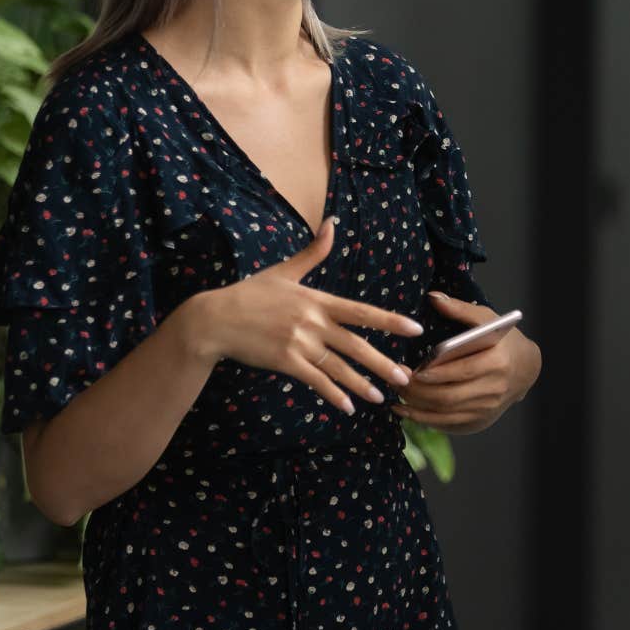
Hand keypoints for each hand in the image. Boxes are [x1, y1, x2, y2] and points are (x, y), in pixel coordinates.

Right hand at [175, 218, 420, 414]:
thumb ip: (314, 252)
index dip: (389, 320)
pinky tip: (348, 407)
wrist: (215, 319)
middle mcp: (313, 322)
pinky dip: (333, 394)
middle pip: (356, 345)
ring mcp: (299, 343)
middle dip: (383, 363)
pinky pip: (316, 381)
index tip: (415, 329)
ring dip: (361, 384)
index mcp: (317, 300)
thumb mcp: (284, 271)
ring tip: (380, 397)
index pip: (361, 312)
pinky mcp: (285, 362)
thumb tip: (333, 222)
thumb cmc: (250, 294)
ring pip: (339, 367)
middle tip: (406, 377)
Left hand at [391, 292, 540, 433]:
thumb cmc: (504, 341)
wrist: (526, 369)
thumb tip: (432, 297)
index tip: (409, 371)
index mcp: (497, 362)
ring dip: (417, 408)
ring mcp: (487, 409)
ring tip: (396, 395)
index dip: (434, 375)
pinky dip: (426, 420)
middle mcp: (494, 389)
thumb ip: (459, 309)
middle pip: (449, 396)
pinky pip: (448, 424)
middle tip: (395, 382)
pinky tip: (407, 411)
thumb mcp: (487, 319)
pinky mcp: (480, 421)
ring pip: (446, 413)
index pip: (461, 371)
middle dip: (418, 392)